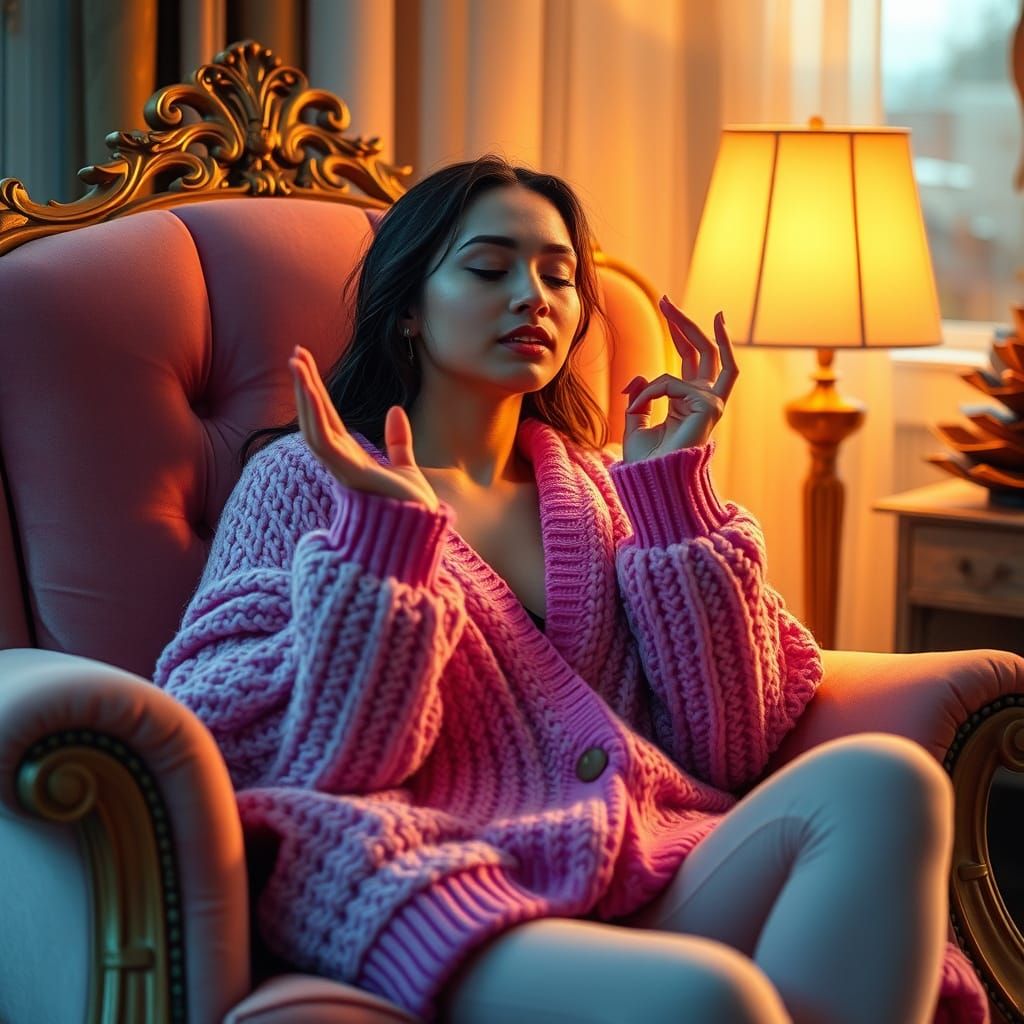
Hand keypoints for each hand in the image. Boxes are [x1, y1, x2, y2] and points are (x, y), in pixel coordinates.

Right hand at [288, 345, 439, 511]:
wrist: (422, 533)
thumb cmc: (411, 511)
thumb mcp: (407, 468)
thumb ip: (398, 442)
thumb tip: (394, 410)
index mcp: (352, 460)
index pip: (327, 420)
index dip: (316, 393)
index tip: (307, 365)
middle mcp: (341, 463)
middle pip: (315, 417)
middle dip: (305, 385)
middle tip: (295, 352)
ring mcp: (342, 469)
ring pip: (313, 426)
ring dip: (304, 394)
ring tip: (296, 362)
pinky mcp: (350, 474)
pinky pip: (323, 441)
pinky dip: (314, 415)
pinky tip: (309, 390)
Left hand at [620, 296, 737, 462]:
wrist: (654, 482)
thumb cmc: (647, 461)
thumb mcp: (636, 423)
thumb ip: (640, 397)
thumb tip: (638, 377)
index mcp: (689, 401)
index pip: (690, 359)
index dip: (681, 333)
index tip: (667, 307)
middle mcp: (704, 398)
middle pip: (703, 351)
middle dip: (686, 323)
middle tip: (667, 300)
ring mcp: (710, 402)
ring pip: (706, 354)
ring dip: (687, 326)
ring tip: (667, 305)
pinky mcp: (709, 407)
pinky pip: (673, 383)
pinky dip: (652, 390)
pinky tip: (639, 405)